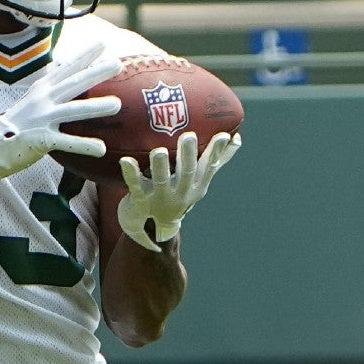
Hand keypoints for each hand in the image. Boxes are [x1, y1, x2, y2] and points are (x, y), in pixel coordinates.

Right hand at [0, 42, 121, 177]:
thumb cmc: (18, 124)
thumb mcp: (34, 102)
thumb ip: (53, 93)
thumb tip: (73, 85)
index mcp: (42, 88)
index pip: (66, 68)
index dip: (84, 56)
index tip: (102, 44)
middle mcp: (43, 99)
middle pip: (73, 83)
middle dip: (96, 72)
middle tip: (118, 64)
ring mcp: (41, 118)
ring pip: (73, 110)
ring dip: (95, 107)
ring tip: (117, 104)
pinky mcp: (41, 140)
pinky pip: (67, 142)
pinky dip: (85, 145)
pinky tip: (101, 148)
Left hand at [117, 131, 241, 251]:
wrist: (154, 228)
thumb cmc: (178, 195)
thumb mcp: (199, 181)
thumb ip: (216, 160)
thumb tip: (237, 138)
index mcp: (196, 187)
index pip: (208, 168)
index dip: (215, 152)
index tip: (220, 136)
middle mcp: (180, 193)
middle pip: (185, 173)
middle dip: (187, 155)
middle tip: (188, 136)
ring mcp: (159, 197)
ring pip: (161, 181)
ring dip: (160, 167)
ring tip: (160, 151)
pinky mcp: (140, 200)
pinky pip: (135, 185)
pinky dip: (131, 173)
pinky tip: (126, 161)